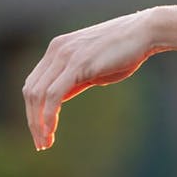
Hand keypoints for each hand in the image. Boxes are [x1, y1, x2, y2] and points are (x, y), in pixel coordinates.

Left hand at [22, 8, 158, 150]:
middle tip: (41, 143)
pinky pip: (53, 95)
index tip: (41, 130)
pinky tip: (51, 130)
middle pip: (31, 91)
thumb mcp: (94, 67)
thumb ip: (75, 80)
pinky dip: (48, 115)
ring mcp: (65, 56)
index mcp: (58, 48)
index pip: (34, 83)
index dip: (33, 109)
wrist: (145, 32)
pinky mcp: (77, 64)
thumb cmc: (125, 50)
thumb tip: (60, 98)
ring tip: (45, 142)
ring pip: (38, 95)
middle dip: (32, 120)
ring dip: (38, 123)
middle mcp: (56, 50)